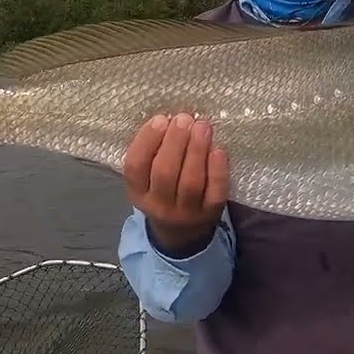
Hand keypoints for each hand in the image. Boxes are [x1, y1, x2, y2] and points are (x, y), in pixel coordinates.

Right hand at [123, 113, 229, 258]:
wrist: (182, 234)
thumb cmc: (163, 193)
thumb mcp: (147, 180)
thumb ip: (153, 154)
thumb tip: (170, 119)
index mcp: (138, 193)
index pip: (135, 167)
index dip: (147, 141)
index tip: (160, 119)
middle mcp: (159, 205)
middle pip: (165, 173)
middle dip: (175, 142)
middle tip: (184, 119)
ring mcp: (186, 212)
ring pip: (190, 182)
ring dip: (196, 150)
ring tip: (202, 126)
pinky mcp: (210, 213)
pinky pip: (214, 192)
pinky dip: (217, 170)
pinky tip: (218, 150)